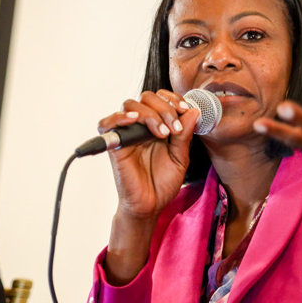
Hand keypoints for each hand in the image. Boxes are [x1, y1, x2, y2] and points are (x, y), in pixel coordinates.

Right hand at [99, 90, 201, 219]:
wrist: (151, 205)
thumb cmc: (163, 183)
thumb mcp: (180, 158)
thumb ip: (185, 135)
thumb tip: (194, 111)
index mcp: (157, 126)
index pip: (161, 99)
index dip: (173, 99)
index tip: (186, 110)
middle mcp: (140, 127)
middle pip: (146, 97)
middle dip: (165, 108)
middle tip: (175, 128)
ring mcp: (126, 134)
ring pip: (130, 105)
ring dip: (150, 114)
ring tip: (163, 132)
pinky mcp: (114, 145)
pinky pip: (107, 123)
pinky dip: (120, 117)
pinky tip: (135, 120)